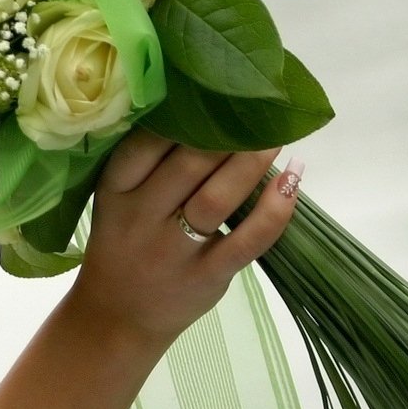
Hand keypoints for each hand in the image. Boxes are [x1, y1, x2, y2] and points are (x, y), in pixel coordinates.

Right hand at [63, 128, 299, 349]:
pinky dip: (274, 211)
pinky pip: (247, 241)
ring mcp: (174, 251)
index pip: (147, 142)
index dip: (184, 114)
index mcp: (116, 190)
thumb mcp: (117, 200)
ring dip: (251, 164)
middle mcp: (141, 217)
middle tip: (257, 108)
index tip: (214, 91)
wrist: (117, 317)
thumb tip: (206, 109)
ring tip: (276, 139)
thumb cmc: (124, 244)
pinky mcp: (207, 277)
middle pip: (188, 165)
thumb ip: (149, 163)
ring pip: (217, 199)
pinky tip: (291, 183)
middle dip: (228, 133)